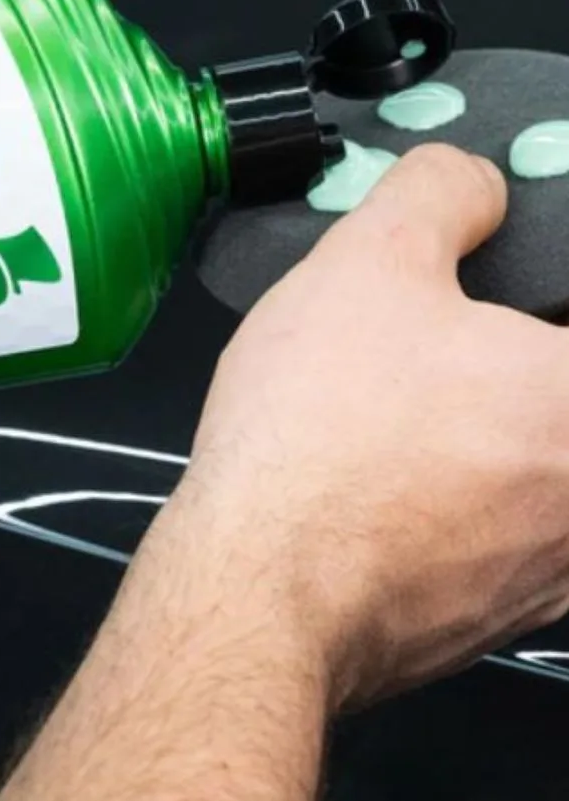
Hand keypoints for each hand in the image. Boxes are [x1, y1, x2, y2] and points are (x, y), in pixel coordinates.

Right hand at [169, 144, 568, 708]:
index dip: (530, 313)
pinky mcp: (505, 615)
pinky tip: (380, 491)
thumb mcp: (369, 259)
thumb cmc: (318, 443)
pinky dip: (451, 510)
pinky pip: (498, 539)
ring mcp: (557, 567)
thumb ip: (442, 193)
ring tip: (393, 427)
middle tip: (434, 359)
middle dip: (497, 375)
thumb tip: (468, 184)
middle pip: (548, 402)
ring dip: (479, 445)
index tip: (484, 324)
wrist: (262, 586)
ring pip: (531, 477)